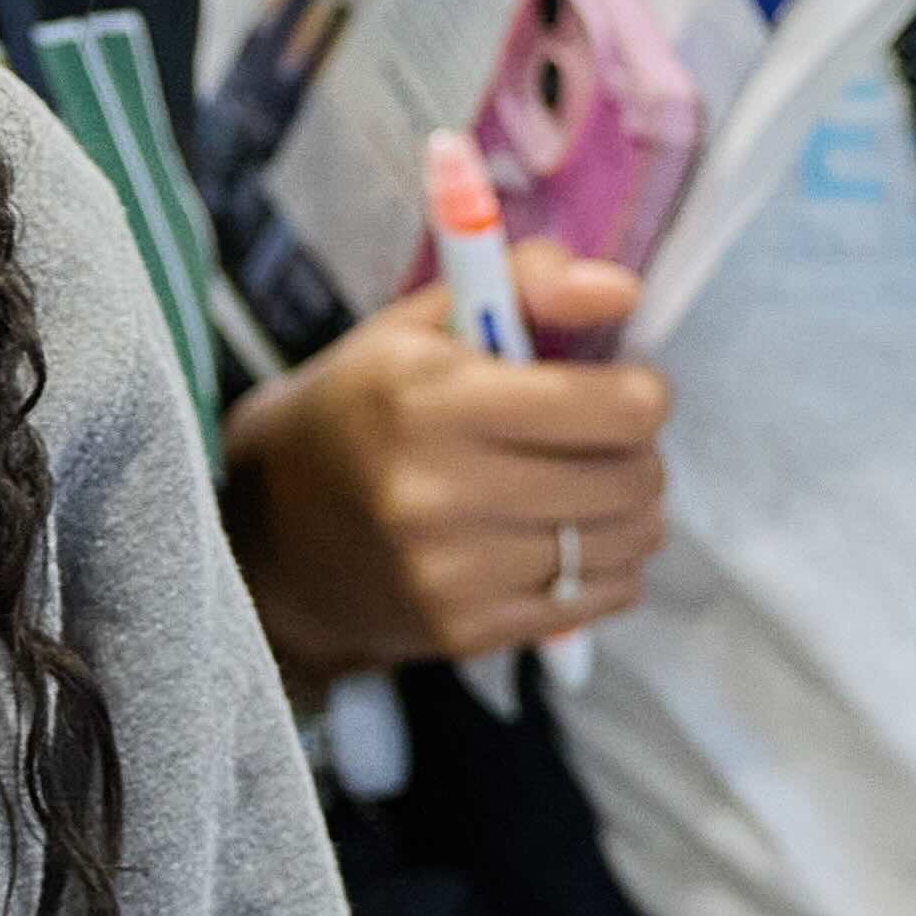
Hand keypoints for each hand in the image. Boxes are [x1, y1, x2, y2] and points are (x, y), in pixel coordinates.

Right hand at [227, 253, 670, 673]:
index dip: (642, 391)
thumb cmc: (364, 411)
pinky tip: (569, 541)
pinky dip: (608, 567)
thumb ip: (525, 283)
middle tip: (606, 440)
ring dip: (633, 511)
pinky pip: (599, 598)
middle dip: (639, 451)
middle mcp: (437, 492)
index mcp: (429, 399)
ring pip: (627, 542)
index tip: (624, 386)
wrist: (273, 538)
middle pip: (631, 478)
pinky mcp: (465, 631)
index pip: (615, 408)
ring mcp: (451, 573)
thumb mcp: (419, 326)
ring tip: (590, 489)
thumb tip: (624, 291)